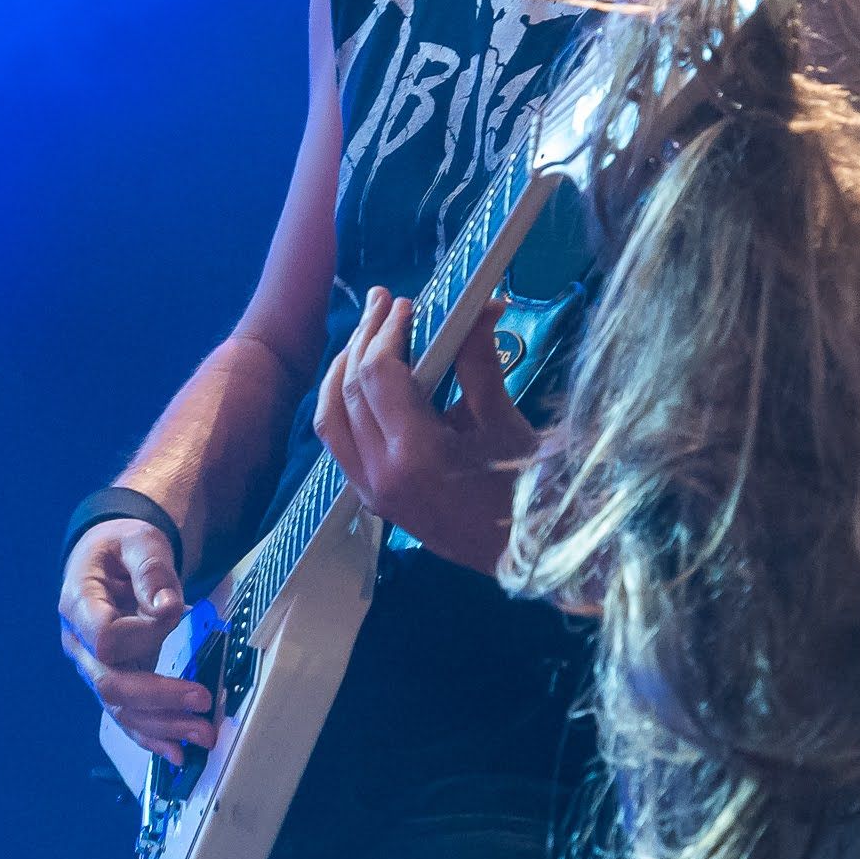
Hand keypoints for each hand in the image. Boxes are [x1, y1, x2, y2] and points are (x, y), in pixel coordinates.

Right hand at [59, 519, 214, 766]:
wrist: (109, 557)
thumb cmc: (123, 547)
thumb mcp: (139, 542)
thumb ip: (151, 569)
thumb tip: (166, 608)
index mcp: (78, 604)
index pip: (105, 636)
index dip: (141, 634)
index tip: (175, 613)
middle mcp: (79, 643)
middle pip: (110, 684)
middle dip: (159, 699)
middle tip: (203, 703)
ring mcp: (93, 667)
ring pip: (120, 708)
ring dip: (162, 726)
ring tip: (203, 735)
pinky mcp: (114, 679)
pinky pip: (126, 715)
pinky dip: (151, 736)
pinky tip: (177, 754)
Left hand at [314, 288, 539, 574]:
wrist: (528, 555)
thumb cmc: (527, 490)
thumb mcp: (504, 421)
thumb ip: (479, 360)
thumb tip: (480, 305)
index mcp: (415, 455)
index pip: (378, 375)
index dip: (388, 332)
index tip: (407, 304)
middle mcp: (381, 475)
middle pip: (349, 390)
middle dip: (364, 339)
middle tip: (384, 303)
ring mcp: (371, 492)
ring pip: (331, 419)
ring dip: (343, 371)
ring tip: (365, 336)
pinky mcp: (372, 500)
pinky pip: (340, 445)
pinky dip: (344, 406)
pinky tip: (362, 382)